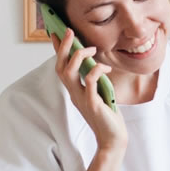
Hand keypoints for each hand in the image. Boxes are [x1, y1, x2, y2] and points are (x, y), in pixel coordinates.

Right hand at [52, 29, 126, 151]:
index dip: (58, 50)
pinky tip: (106, 68)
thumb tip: (96, 64)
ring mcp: (81, 98)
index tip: (56, 33)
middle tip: (69, 31)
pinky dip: (97, 70)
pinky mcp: (92, 103)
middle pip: (60, 67)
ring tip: (91, 49)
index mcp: (75, 91)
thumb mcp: (100, 94)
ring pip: (69, 72)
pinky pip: (89, 81)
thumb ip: (95, 81)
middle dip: (64, 47)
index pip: (62, 67)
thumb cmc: (108, 117)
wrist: (112, 139)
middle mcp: (74, 93)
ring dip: (78, 56)